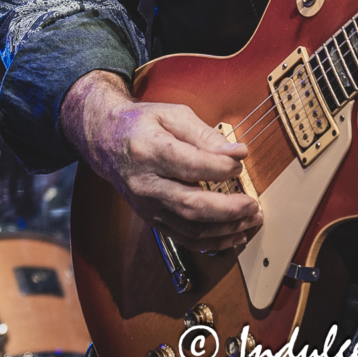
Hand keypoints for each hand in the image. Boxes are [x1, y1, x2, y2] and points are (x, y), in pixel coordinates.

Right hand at [62, 71, 262, 252]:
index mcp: (148, 150)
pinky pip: (185, 238)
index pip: (189, 165)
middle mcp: (145, 183)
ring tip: (251, 218)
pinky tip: (233, 234)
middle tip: (252, 204)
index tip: (239, 163)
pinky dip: (212, 241)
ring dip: (226, 228)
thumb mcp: (172, 115)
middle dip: (229, 209)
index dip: (220, 167)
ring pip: (191, 228)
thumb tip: (237, 154)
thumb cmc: (141, 124)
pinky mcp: (152, 219)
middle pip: (191, 205)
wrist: (105, 141)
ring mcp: (147, 205)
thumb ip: (205, 134)